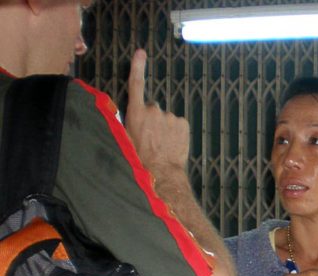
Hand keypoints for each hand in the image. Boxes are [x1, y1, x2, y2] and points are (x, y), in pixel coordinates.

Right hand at [125, 49, 188, 169]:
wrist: (161, 172)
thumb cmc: (140, 158)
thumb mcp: (125, 139)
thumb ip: (127, 122)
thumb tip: (130, 116)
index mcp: (136, 113)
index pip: (136, 85)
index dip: (137, 68)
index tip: (141, 53)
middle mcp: (153, 110)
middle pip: (153, 110)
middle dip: (153, 120)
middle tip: (151, 138)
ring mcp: (170, 116)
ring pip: (166, 118)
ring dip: (165, 127)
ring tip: (162, 144)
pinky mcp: (183, 123)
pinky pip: (178, 124)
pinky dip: (176, 131)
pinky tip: (172, 143)